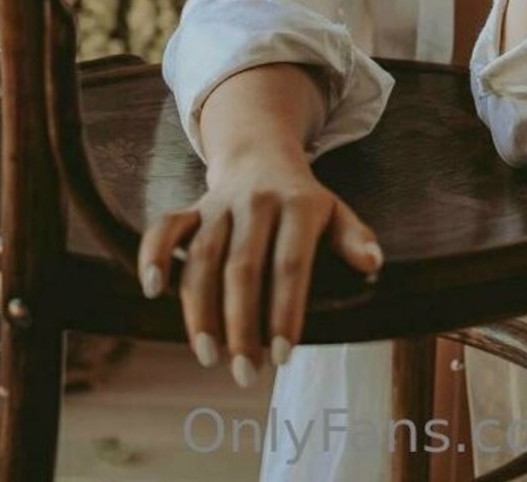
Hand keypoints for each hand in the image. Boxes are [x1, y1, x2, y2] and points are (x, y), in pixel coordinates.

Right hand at [137, 152, 381, 386]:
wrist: (261, 154)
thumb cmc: (302, 200)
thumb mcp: (334, 211)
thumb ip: (352, 237)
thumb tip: (373, 263)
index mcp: (298, 204)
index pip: (291, 264)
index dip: (285, 312)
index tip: (283, 357)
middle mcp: (257, 202)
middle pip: (243, 268)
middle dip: (242, 325)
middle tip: (246, 373)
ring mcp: (219, 205)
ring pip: (203, 258)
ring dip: (201, 311)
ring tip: (209, 356)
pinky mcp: (191, 209)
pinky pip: (166, 228)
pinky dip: (153, 255)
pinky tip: (152, 291)